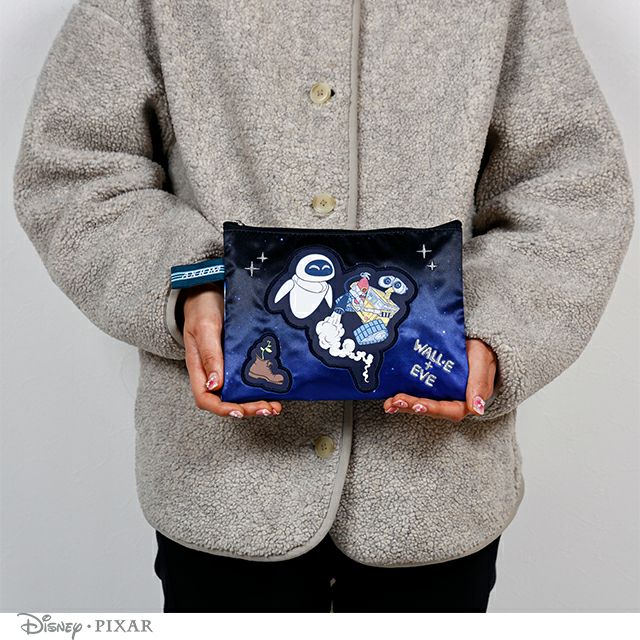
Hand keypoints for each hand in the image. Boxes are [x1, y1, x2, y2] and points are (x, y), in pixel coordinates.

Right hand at [181, 282, 282, 417]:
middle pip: (225, 400)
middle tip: (268, 408)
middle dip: (247, 408)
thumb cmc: (202, 308)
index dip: (223, 409)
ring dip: (256, 402)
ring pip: (239, 393)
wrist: (209, 290)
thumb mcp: (206, 328)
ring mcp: (225, 366)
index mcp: (198, 367)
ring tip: (275, 406)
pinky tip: (274, 388)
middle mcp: (211, 371)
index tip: (241, 411)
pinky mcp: (237, 359)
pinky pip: (247, 379)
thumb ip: (210, 355)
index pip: (206, 398)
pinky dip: (260, 387)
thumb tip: (214, 385)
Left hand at [383, 338, 496, 421]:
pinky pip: (416, 393)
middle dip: (413, 406)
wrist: (477, 341)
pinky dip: (404, 396)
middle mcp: (452, 400)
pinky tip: (390, 397)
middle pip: (431, 408)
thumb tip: (477, 409)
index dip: (433, 409)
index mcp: (467, 400)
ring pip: (421, 403)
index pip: (450, 410)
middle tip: (397, 401)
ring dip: (405, 405)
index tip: (419, 405)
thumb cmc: (482, 351)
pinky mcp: (430, 385)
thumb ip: (479, 384)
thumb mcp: (482, 362)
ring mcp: (440, 393)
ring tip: (390, 403)